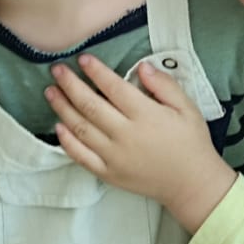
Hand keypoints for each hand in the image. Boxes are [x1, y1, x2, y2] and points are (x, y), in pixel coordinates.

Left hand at [45, 54, 236, 225]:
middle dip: (70, 84)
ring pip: (80, 128)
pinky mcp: (108, 173)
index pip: (113, 88)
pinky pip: (81, 156)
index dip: (96, 71)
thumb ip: (165, 86)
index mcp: (146, 116)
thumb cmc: (191, 144)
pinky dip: (66, 141)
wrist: (192, 184)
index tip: (83, 59)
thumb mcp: (187, 108)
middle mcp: (126, 136)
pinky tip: (58, 126)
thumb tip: (142, 67)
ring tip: (51, 92)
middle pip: (90, 105)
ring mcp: (114, 157)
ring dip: (62, 108)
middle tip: (58, 70)